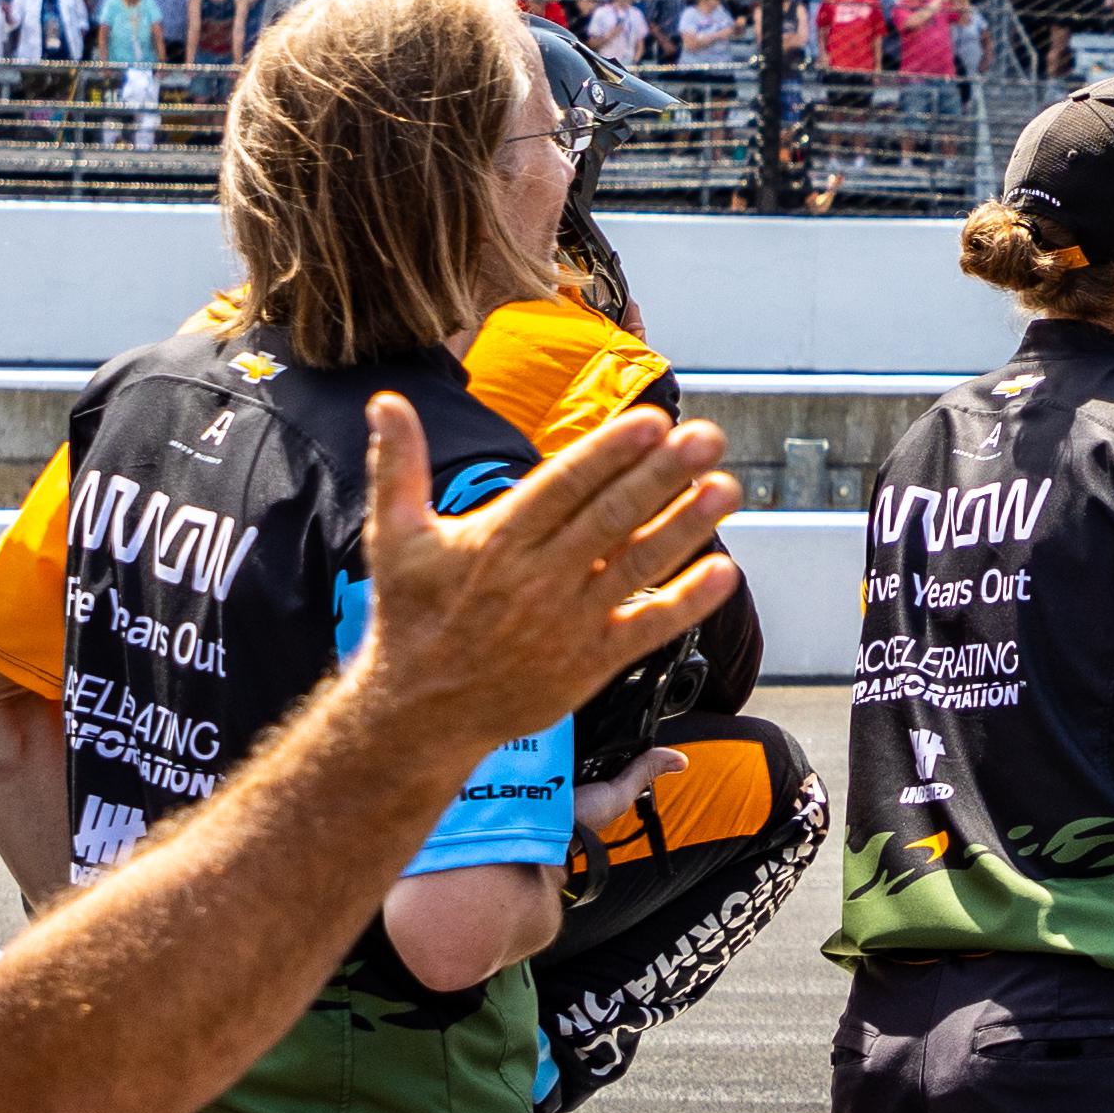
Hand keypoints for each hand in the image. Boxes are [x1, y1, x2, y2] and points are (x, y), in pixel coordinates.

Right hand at [352, 392, 739, 761]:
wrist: (417, 712)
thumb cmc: (410, 616)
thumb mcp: (393, 537)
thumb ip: (397, 466)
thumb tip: (385, 400)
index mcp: (497, 539)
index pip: (563, 486)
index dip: (609, 453)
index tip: (651, 421)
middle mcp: (537, 578)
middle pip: (610, 518)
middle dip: (662, 475)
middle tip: (708, 437)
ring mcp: (568, 623)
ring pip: (636, 566)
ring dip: (686, 527)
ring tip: (727, 489)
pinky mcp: (589, 663)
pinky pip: (646, 629)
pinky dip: (686, 603)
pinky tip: (723, 573)